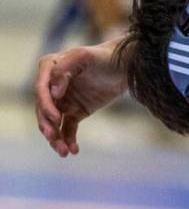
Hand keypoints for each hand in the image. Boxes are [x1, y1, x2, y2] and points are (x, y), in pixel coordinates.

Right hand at [35, 40, 126, 156]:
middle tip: (53, 138)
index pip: (42, 90)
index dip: (46, 105)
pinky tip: (74, 151)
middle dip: (47, 125)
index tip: (57, 118)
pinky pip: (68, 128)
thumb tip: (53, 93)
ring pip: (53, 122)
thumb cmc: (105, 57)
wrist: (126, 67)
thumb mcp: (85, 56)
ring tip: (63, 151)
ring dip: (55, 138)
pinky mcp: (76, 111)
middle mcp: (52, 86)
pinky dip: (69, 140)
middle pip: (44, 109)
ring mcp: (63, 100)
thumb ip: (65, 69)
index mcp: (49, 68)